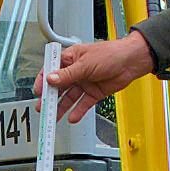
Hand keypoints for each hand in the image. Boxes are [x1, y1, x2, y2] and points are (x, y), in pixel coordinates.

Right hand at [38, 34, 155, 122]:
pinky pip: (83, 104)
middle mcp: (76, 71)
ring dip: (61, 107)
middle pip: (59, 86)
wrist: (131, 62)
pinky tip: (72, 117)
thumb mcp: (86, 63)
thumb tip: (51, 79)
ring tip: (54, 117)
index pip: (51, 70)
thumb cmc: (110, 53)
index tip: (38, 92)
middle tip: (43, 108)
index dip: (43, 81)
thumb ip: (68, 74)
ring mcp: (85, 83)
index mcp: (71, 59)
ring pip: (69, 97)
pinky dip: (77, 111)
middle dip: (50, 97)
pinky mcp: (94, 93)